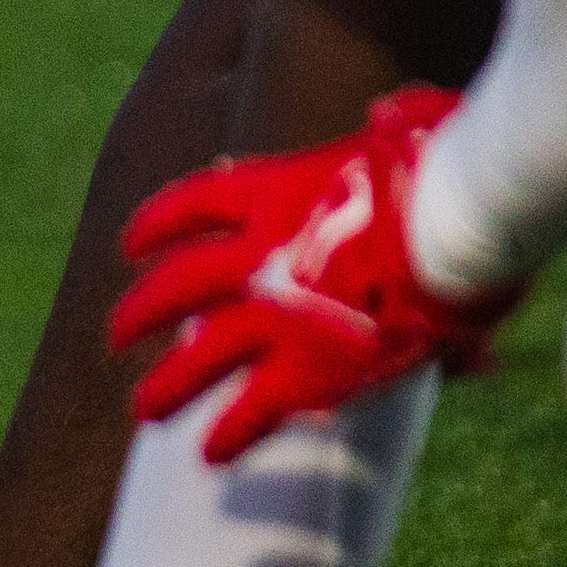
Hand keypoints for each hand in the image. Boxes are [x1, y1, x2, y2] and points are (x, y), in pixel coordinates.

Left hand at [110, 86, 518, 463]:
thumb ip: (386, 130)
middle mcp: (254, 255)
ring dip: (168, 387)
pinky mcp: (306, 368)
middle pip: (177, 288)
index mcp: (272, 192)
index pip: (194, 204)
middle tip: (117, 334)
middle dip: (143, 313)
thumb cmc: (444, 169)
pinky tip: (209, 455)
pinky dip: (230, 433)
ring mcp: (272, 314)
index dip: (158, 224)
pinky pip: (253, 408)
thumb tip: (397, 111)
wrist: (450, 220)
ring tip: (145, 412)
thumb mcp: (399, 134)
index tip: (131, 243)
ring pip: (200, 358)